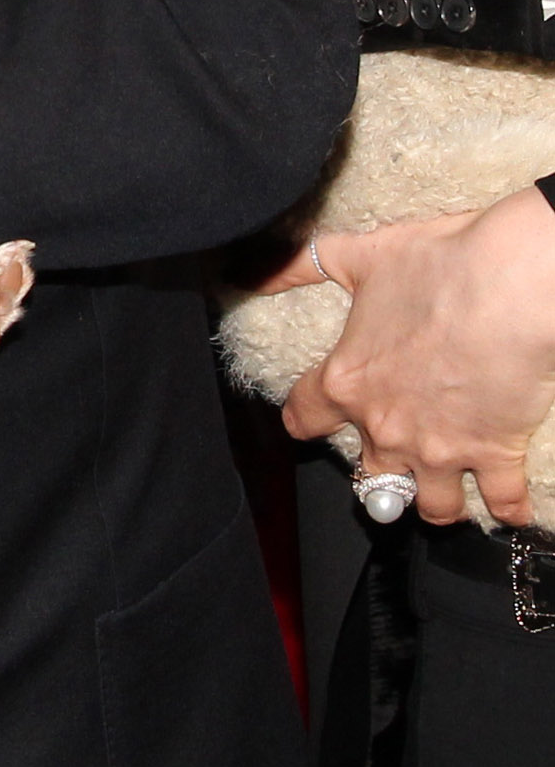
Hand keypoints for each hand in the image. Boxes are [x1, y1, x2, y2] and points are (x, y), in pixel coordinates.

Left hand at [282, 186, 554, 524]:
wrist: (510, 287)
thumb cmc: (438, 267)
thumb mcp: (360, 256)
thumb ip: (304, 265)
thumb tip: (254, 271)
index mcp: (348, 382)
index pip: (305, 417)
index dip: (305, 420)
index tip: (308, 423)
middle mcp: (387, 428)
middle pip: (369, 477)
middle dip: (380, 473)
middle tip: (395, 460)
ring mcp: (440, 450)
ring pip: (432, 504)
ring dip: (438, 502)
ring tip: (447, 495)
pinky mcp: (493, 456)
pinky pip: (501, 502)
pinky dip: (509, 509)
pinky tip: (512, 510)